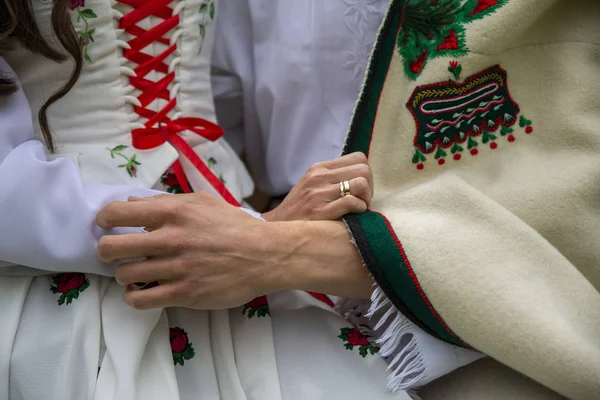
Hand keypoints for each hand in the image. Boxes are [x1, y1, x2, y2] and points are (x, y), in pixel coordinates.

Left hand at [96, 193, 282, 309]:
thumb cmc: (235, 226)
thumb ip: (166, 201)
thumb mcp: (203, 202)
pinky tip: (139, 290)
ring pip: (125, 275)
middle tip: (114, 251)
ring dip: (124, 273)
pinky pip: (141, 300)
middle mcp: (171, 240)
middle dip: (106, 250)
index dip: (104, 219)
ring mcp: (177, 269)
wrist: (265, 255)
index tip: (106, 224)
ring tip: (134, 271)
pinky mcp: (185, 294)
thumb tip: (131, 202)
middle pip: (111, 248)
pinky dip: (133, 296)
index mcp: (174, 212)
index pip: (118, 213)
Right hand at [263, 152, 373, 221]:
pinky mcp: (321, 211)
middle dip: (369, 187)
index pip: (358, 158)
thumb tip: (360, 176)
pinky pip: (352, 202)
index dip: (366, 174)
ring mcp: (319, 194)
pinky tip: (352, 216)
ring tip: (358, 209)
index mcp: (319, 168)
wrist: (276, 228)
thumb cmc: (298, 209)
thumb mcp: (311, 185)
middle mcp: (319, 177)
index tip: (360, 189)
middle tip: (362, 201)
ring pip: (361, 184)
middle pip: (364, 170)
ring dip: (366, 199)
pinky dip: (359, 209)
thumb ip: (332, 177)